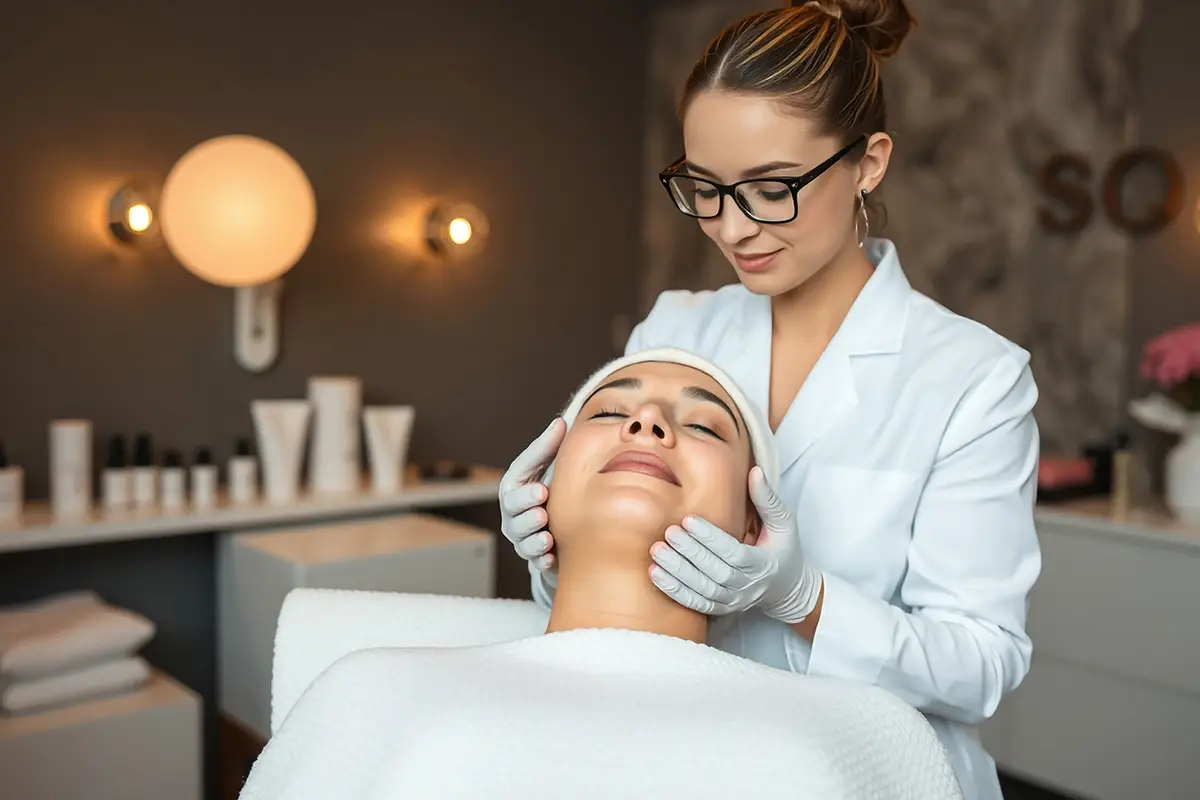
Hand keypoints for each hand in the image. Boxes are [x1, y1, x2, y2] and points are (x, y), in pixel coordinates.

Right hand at [499, 418, 565, 577]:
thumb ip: (549, 447)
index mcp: (514, 488)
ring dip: (534, 539)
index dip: (526, 490)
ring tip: (547, 537)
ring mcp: (521, 537)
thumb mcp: (545, 467)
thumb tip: (561, 422)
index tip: (542, 491)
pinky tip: (551, 558)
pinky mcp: (534, 556)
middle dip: (527, 516)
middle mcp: (513, 514)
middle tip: (541, 514)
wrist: (558, 524)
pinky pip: (534, 561)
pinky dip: (542, 560)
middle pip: (514, 516)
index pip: (514, 486)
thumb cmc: (548, 489)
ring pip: (523, 541)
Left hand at [648, 466, 822, 622]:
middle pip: (715, 572)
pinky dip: (675, 591)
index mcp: (763, 564)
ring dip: (677, 573)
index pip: (733, 553)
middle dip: (690, 553)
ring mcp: (734, 601)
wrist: (786, 588)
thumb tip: (755, 471)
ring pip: (703, 591)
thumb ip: (767, 499)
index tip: (688, 520)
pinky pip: (696, 604)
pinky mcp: (721, 609)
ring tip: (656, 552)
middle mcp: (748, 586)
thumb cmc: (783, 550)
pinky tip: (656, 574)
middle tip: (668, 533)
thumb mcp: (783, 523)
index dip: (710, 538)